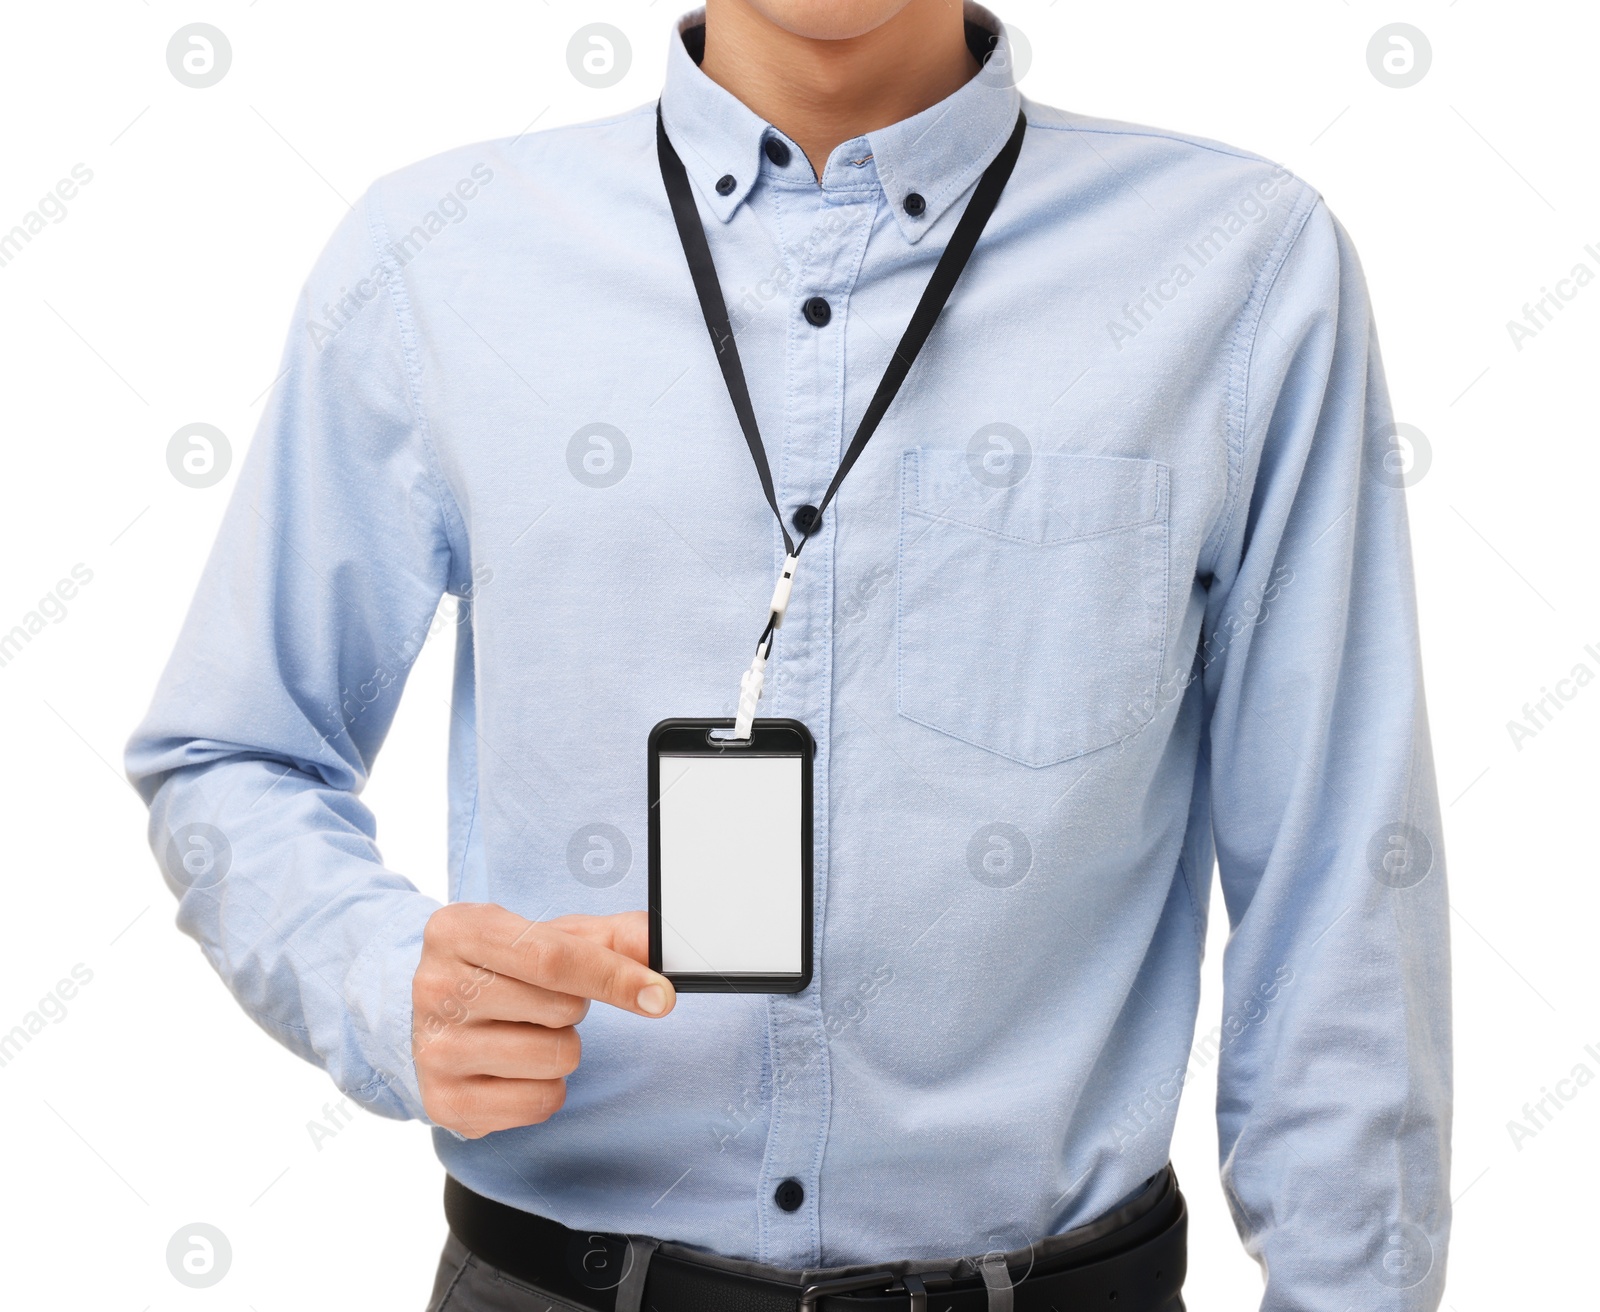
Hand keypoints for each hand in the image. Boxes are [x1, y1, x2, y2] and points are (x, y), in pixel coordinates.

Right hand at [412, 903, 673, 1136]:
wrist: (441, 1012)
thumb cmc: (504, 966)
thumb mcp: (549, 935)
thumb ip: (613, 937)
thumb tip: (657, 946)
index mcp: (457, 929)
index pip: (553, 958)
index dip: (615, 977)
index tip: (660, 995)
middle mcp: (434, 987)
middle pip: (561, 1009)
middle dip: (575, 1007)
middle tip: (543, 999)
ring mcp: (433, 1048)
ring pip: (555, 1058)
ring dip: (562, 1047)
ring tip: (527, 1031)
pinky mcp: (444, 1101)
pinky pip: (538, 1103)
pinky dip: (546, 1088)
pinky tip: (516, 1068)